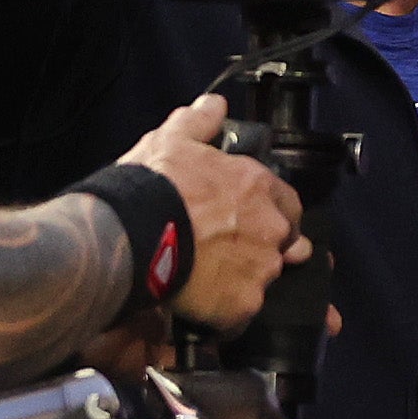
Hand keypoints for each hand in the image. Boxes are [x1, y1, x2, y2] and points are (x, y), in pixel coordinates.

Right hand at [121, 92, 308, 326]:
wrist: (129, 233)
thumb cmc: (152, 186)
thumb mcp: (172, 140)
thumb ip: (198, 122)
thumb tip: (213, 104)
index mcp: (260, 187)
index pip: (288, 204)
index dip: (272, 213)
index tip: (252, 220)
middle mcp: (271, 229)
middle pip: (283, 245)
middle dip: (263, 249)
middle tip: (226, 254)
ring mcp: (260, 270)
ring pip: (262, 280)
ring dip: (243, 281)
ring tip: (209, 282)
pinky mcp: (241, 306)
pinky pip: (240, 315)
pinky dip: (226, 314)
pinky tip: (202, 308)